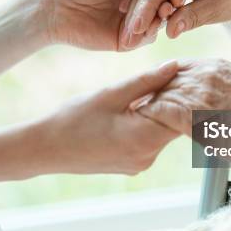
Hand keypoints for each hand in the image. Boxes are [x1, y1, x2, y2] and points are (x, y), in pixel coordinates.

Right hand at [37, 61, 181, 174]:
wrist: (46, 149)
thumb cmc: (74, 119)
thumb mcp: (112, 93)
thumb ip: (146, 81)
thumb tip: (175, 66)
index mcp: (145, 140)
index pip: (182, 115)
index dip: (184, 92)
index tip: (182, 73)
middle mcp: (148, 157)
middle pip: (174, 124)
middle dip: (173, 99)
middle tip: (169, 75)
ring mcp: (140, 164)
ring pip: (162, 131)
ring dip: (160, 110)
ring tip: (150, 88)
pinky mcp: (132, 165)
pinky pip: (149, 140)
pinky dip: (148, 123)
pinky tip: (136, 107)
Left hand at [44, 0, 169, 50]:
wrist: (56, 7)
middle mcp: (138, 3)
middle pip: (162, 5)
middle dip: (170, 3)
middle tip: (177, 0)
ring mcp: (133, 23)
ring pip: (155, 23)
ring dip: (161, 19)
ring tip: (164, 13)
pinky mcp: (125, 41)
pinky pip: (143, 39)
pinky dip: (148, 34)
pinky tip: (150, 28)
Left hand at [137, 59, 230, 135]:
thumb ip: (217, 86)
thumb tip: (206, 96)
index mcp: (216, 66)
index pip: (180, 66)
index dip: (165, 78)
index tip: (155, 88)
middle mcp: (206, 72)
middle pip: (167, 76)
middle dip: (153, 90)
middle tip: (138, 100)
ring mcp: (198, 90)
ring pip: (162, 91)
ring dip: (149, 102)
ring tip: (137, 111)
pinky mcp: (191, 110)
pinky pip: (162, 108)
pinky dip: (151, 114)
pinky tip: (143, 119)